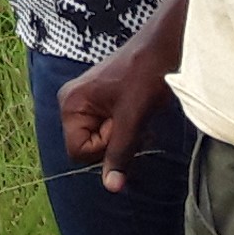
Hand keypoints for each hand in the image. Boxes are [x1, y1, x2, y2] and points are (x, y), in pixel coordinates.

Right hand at [60, 0, 186, 192]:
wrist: (163, 46)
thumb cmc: (145, 77)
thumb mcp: (133, 118)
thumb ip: (120, 153)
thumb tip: (111, 188)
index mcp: (70, 104)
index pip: (78, 151)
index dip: (104, 148)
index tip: (121, 127)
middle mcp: (72, 103)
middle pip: (88, 146)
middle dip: (114, 142)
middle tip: (132, 120)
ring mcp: (85, 101)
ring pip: (101, 139)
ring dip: (122, 136)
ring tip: (136, 114)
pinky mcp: (100, 100)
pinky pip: (108, 128)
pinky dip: (124, 127)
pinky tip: (136, 113)